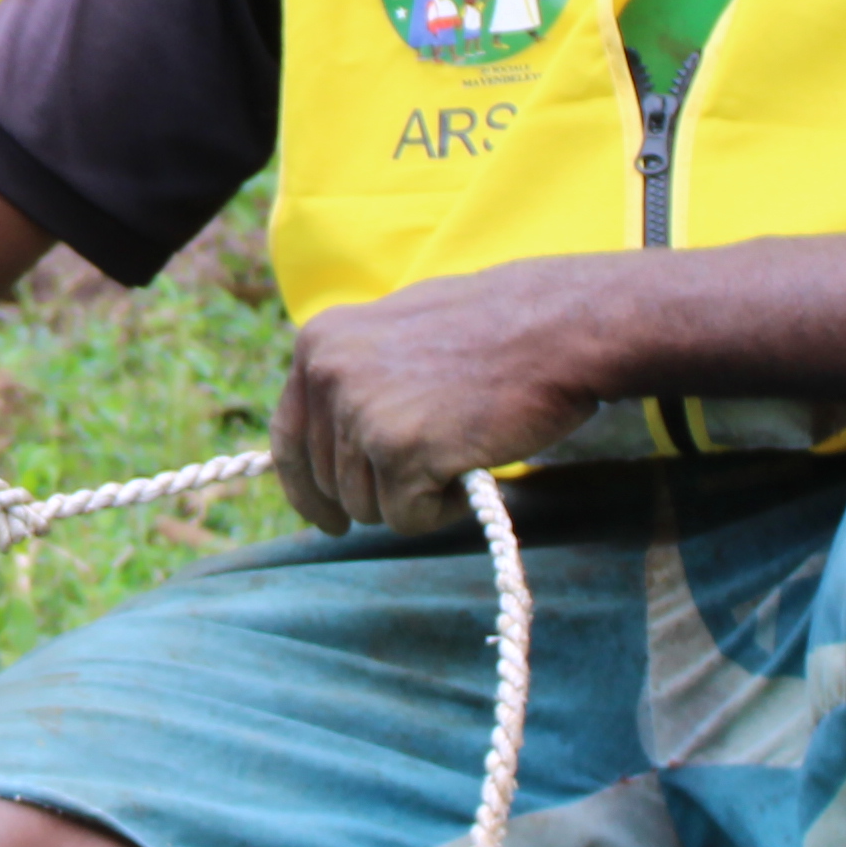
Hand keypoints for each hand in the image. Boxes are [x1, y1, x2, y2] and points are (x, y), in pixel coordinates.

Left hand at [272, 263, 623, 532]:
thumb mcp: (395, 333)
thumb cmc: (494, 328)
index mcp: (319, 344)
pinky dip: (440, 511)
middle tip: (435, 465)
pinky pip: (405, 518)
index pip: (288, 438)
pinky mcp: (399, 452)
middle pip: (331, 482)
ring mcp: (360, 414)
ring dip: (414, 498)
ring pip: (366, 506)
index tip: (328, 520)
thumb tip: (329, 433)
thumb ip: (354, 376)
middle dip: (379, 490)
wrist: (556, 326)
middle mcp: (327, 375)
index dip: (306, 489)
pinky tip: (468, 470)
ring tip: (458, 453)